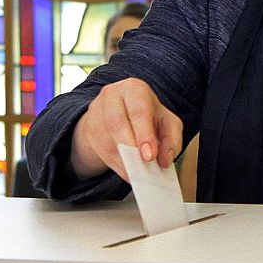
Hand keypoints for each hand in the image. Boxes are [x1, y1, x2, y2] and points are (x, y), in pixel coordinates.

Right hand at [69, 78, 183, 181]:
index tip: (150, 155)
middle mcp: (112, 97)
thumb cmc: (145, 114)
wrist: (117, 111)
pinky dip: (117, 166)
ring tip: (139, 173)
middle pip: (117, 123)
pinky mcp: (90, 131)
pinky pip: (102, 152)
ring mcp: (97, 113)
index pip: (138, 111)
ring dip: (124, 161)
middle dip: (131, 147)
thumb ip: (172, 138)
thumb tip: (165, 159)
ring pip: (107, 141)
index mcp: (134, 89)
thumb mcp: (166, 121)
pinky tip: (129, 172)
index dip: (144, 134)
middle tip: (143, 165)